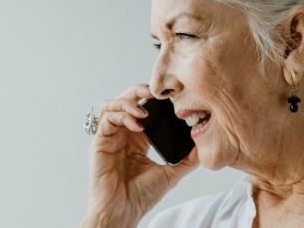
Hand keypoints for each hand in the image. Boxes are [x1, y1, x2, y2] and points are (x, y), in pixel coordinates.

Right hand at [81, 84, 198, 226]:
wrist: (124, 212)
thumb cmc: (142, 196)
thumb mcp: (171, 173)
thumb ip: (187, 159)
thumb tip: (204, 146)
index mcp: (138, 138)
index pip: (142, 107)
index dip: (153, 98)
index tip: (170, 95)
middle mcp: (123, 134)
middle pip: (126, 100)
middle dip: (139, 91)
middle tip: (156, 93)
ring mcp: (110, 137)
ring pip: (112, 105)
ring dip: (129, 101)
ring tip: (145, 109)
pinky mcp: (99, 143)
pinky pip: (107, 119)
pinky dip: (122, 115)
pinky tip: (137, 123)